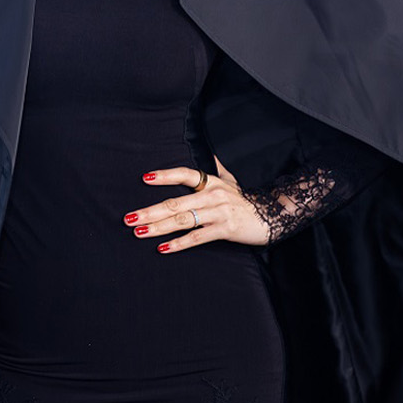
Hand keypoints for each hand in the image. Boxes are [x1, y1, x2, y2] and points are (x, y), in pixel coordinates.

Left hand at [122, 154, 270, 250]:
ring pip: (182, 220)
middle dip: (150, 211)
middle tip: (129, 218)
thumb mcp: (231, 181)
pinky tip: (163, 248)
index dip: (164, 176)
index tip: (145, 178)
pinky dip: (179, 243)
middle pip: (175, 202)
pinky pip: (197, 237)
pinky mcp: (224, 229)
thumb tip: (211, 154)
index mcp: (211, 183)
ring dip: (158, 227)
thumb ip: (217, 169)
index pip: (185, 175)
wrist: (273, 216)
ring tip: (139, 232)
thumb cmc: (246, 200)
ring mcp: (218, 212)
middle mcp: (213, 195)